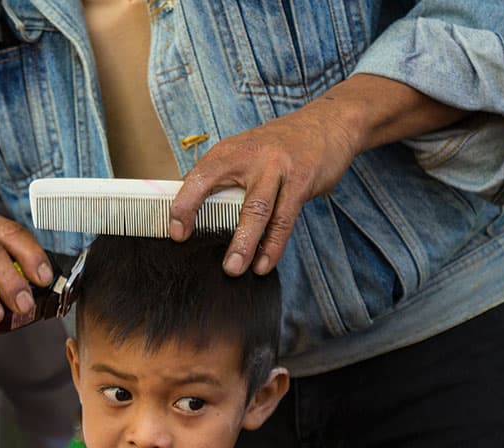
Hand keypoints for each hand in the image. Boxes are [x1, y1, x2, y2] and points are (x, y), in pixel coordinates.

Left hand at [169, 100, 358, 275]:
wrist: (327, 123)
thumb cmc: (279, 145)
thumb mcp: (244, 151)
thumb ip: (221, 176)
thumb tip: (190, 207)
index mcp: (228, 152)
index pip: (197, 179)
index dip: (183, 206)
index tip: (177, 233)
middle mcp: (250, 157)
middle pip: (224, 194)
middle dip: (212, 228)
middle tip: (202, 255)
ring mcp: (276, 168)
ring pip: (257, 210)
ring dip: (245, 243)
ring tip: (235, 268)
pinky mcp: (300, 180)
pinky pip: (284, 218)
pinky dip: (273, 244)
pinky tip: (265, 263)